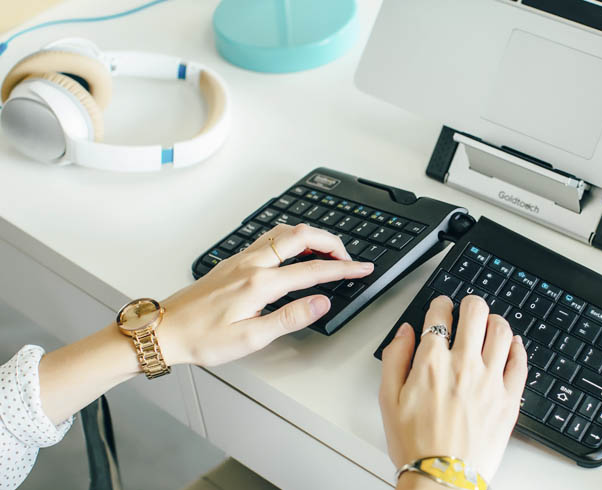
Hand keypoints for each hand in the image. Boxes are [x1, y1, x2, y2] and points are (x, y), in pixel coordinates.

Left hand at [157, 223, 373, 366]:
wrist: (163, 331)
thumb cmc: (201, 339)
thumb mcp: (250, 339)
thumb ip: (289, 318)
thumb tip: (321, 303)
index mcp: (259, 284)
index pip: (313, 271)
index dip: (343, 269)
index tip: (362, 269)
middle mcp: (251, 265)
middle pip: (301, 237)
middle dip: (332, 243)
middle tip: (349, 258)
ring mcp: (240, 259)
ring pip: (284, 232)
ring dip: (311, 237)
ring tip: (327, 251)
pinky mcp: (232, 262)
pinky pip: (269, 238)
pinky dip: (291, 239)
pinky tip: (294, 251)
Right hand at [379, 295, 528, 482]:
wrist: (443, 478)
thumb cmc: (416, 445)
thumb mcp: (388, 400)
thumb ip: (394, 358)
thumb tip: (404, 333)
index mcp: (432, 363)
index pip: (440, 314)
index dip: (440, 304)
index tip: (441, 308)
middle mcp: (464, 365)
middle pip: (475, 312)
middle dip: (470, 304)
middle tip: (467, 309)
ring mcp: (490, 380)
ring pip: (502, 330)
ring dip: (494, 320)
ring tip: (489, 324)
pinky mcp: (509, 398)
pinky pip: (520, 361)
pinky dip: (517, 346)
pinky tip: (511, 345)